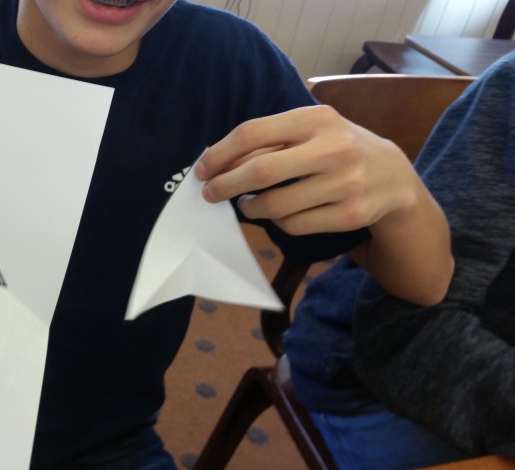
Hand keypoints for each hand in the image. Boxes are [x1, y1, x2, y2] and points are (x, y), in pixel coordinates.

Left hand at [194, 105, 418, 234]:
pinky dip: (278, 223)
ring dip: (251, 208)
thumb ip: (270, 142)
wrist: (394, 177)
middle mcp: (334, 148)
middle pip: (260, 171)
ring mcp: (345, 183)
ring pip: (275, 205)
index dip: (219, 154)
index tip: (202, 169)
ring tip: (247, 204)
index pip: (252, 133)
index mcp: (316, 119)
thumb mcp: (312, 132)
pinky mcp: (351, 214)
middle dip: (225, 186)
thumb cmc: (338, 149)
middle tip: (210, 194)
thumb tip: (216, 163)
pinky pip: (295, 225)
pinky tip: (279, 214)